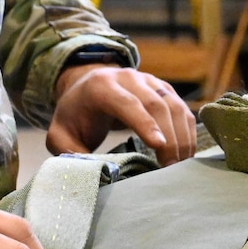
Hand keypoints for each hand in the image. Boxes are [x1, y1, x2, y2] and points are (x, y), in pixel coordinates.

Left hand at [49, 63, 197, 163]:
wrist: (87, 87)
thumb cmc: (75, 115)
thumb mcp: (60, 133)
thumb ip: (69, 151)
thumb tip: (93, 171)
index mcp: (101, 86)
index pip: (127, 103)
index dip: (144, 123)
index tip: (158, 146)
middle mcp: (128, 78)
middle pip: (156, 104)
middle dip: (168, 137)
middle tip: (171, 168)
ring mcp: (149, 81)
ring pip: (174, 105)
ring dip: (181, 136)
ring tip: (181, 164)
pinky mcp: (164, 89)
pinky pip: (182, 108)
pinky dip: (187, 131)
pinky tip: (185, 153)